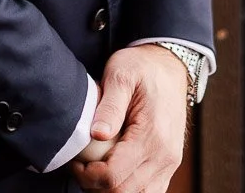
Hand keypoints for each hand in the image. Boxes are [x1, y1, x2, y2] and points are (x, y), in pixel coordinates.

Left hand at [71, 44, 187, 191]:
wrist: (169, 65)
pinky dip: (127, 189)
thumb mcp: (121, 75)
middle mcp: (165, 156)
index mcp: (153, 135)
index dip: (87, 175)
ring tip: (94, 169)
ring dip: (110, 190)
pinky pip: (147, 192)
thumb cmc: (143, 68)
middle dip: (95, 185)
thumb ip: (110, 106)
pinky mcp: (168, 166)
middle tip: (80, 165)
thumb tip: (96, 134)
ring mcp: (169, 164)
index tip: (75, 161)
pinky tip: (112, 172)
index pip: (114, 176)